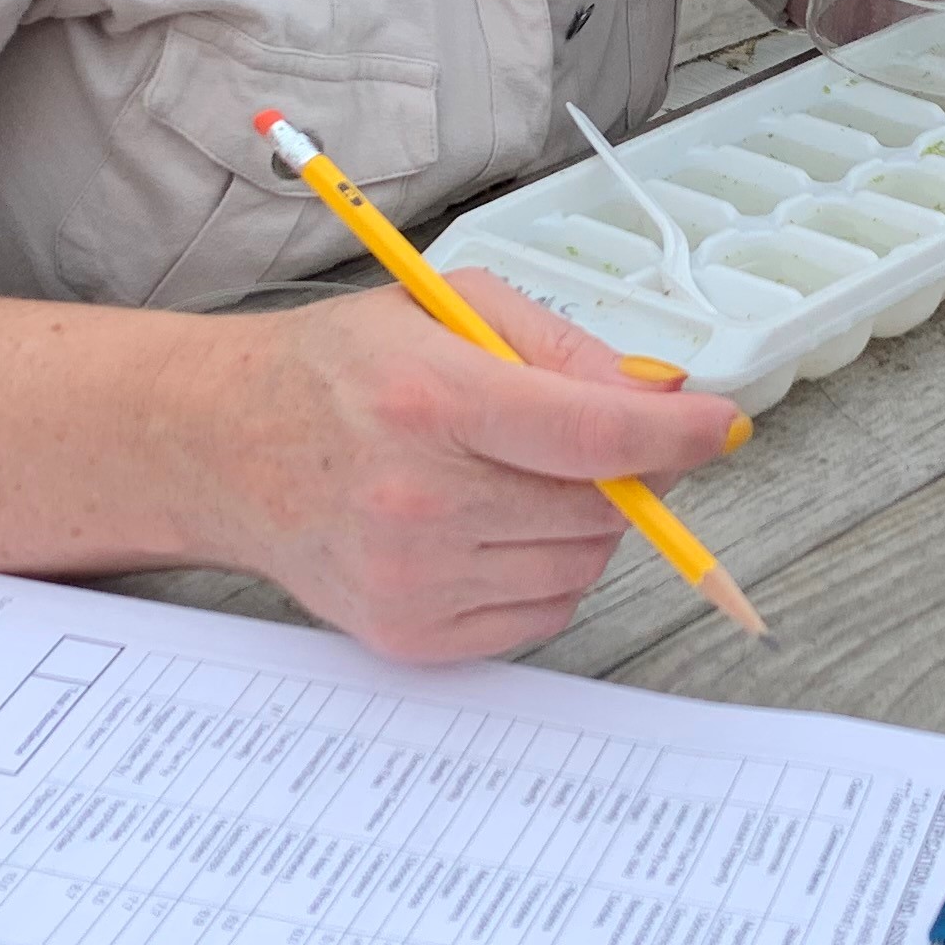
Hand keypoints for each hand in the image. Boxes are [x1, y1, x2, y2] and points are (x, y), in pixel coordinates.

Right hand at [206, 271, 741, 662]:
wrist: (224, 447)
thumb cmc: (337, 372)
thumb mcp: (448, 309)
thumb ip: (565, 347)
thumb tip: (664, 395)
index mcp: (431, 401)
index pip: (594, 434)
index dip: (675, 434)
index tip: (720, 425)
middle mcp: (416, 498)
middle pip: (598, 508)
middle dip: (621, 473)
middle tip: (580, 441)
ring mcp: (411, 577)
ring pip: (581, 564)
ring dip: (580, 522)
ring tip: (508, 477)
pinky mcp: (409, 634)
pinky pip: (542, 612)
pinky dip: (545, 572)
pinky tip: (488, 527)